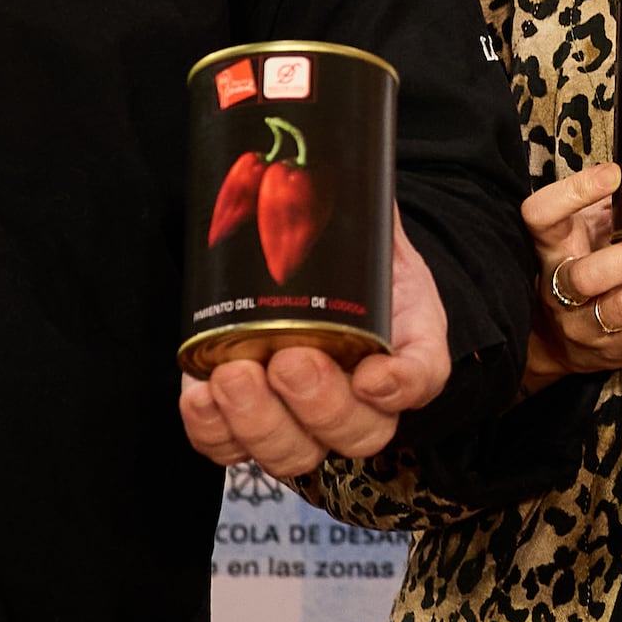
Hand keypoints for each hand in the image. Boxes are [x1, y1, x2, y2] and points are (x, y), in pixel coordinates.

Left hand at [177, 222, 455, 478]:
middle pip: (358, 433)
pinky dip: (213, 430)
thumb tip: (326, 167)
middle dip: (320, 404)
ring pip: (294, 453)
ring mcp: (302, 419)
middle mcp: (362, 398)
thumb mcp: (368, 221)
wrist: (311, 264)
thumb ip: (364, 205)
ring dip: (261, 423)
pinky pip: (231, 448)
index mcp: (407, 344)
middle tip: (292, 359)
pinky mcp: (245, 423)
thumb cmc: (344, 247)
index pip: (421, 380)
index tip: (374, 374)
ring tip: (234, 375)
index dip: (401, 388)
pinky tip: (200, 394)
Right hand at [508, 165, 621, 389]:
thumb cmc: (584, 264)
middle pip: (590, 275)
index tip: (614, 173)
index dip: (572, 193)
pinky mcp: (611, 351)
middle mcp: (558, 289)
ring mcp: (582, 325)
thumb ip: (607, 204)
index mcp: (548, 249)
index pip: (541, 217)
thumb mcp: (583, 230)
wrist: (559, 339)